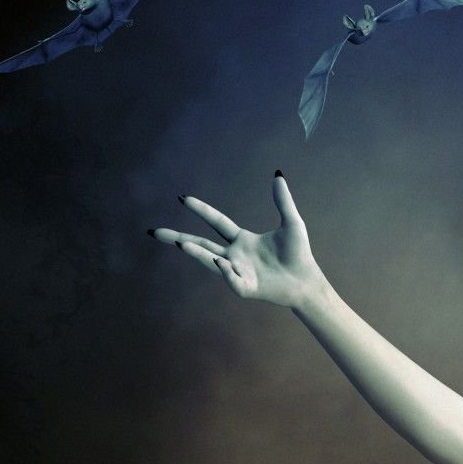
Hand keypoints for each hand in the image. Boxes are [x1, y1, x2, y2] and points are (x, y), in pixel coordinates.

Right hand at [150, 172, 324, 309]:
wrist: (308, 281)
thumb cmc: (299, 255)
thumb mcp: (291, 223)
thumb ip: (283, 201)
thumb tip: (278, 175)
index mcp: (242, 240)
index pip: (216, 222)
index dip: (201, 210)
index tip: (183, 198)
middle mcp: (234, 255)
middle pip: (201, 244)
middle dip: (178, 239)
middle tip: (155, 233)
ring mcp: (237, 272)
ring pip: (210, 261)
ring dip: (196, 253)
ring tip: (180, 245)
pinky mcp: (245, 288)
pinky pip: (231, 279)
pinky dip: (225, 271)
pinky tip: (219, 261)